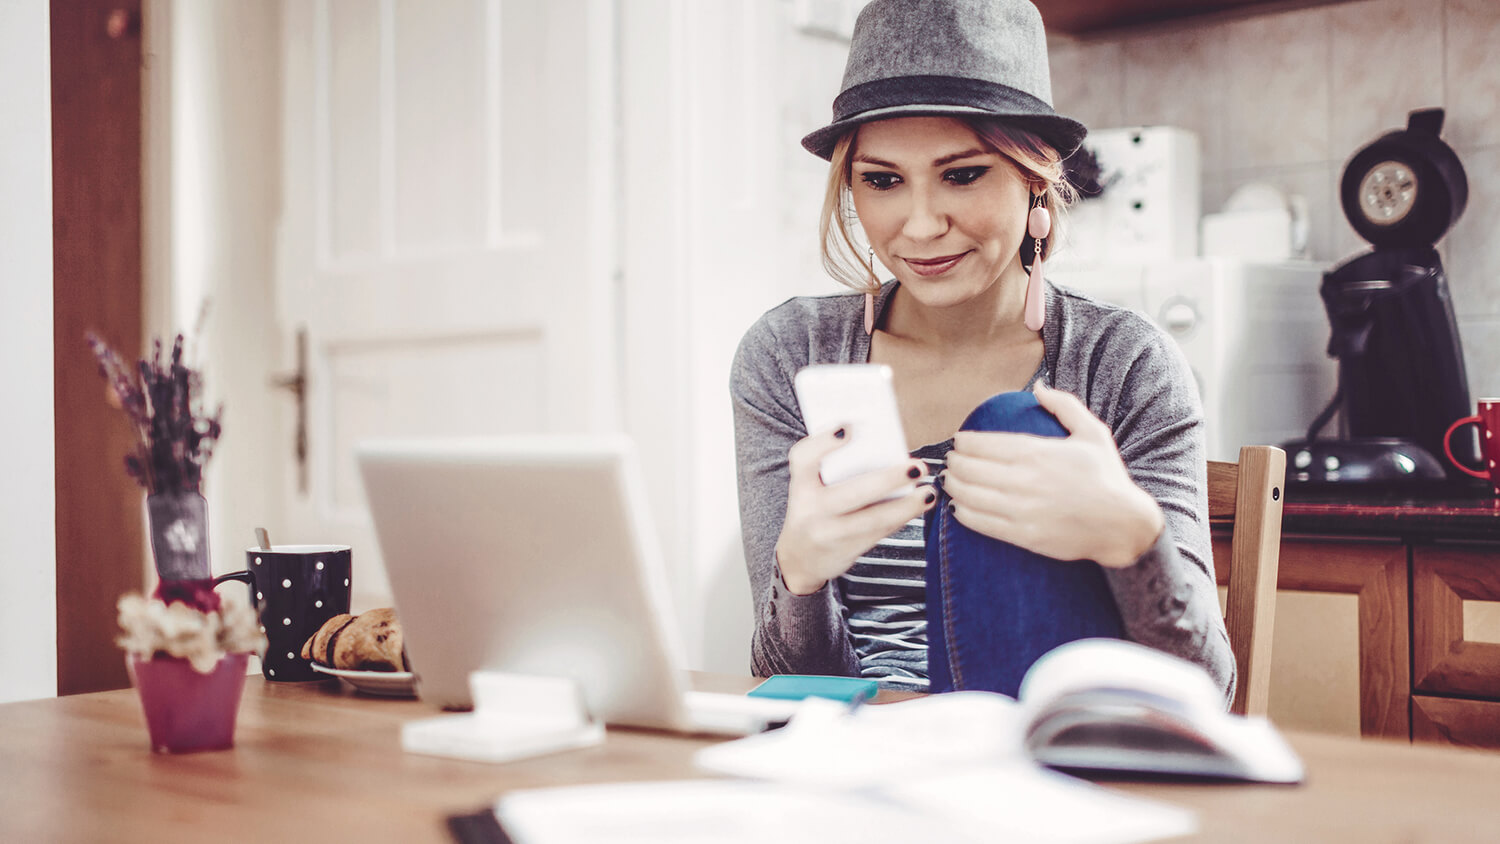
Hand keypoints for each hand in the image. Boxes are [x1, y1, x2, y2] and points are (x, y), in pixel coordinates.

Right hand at [775, 428, 935, 594]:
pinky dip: (901, 517)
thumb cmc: (813, 509)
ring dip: (906, 506)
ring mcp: (829, 534)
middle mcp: (810, 510)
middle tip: (917, 466)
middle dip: (888, 480)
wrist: (799, 559)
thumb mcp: (810, 487)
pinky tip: (919, 506)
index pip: (803, 458)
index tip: (848, 427)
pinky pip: (879, 533)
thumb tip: (883, 447)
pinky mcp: (847, 551)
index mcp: (800, 484)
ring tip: (928, 492)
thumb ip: (835, 468)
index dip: (823, 442)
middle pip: (852, 492)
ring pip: (873, 519)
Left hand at [941, 385, 1163, 567]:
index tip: (959, 441)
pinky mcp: (1023, 536)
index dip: (964, 442)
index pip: (984, 444)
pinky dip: (963, 514)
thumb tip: (1038, 387)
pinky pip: (981, 523)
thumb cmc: (1108, 477)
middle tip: (951, 461)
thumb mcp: (1093, 433)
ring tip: (950, 481)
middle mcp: (1025, 480)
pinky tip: (959, 507)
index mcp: (1038, 453)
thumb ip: (1064, 406)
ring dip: (953, 486)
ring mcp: (1022, 509)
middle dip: (954, 462)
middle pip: (970, 468)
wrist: (1124, 525)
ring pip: (970, 495)